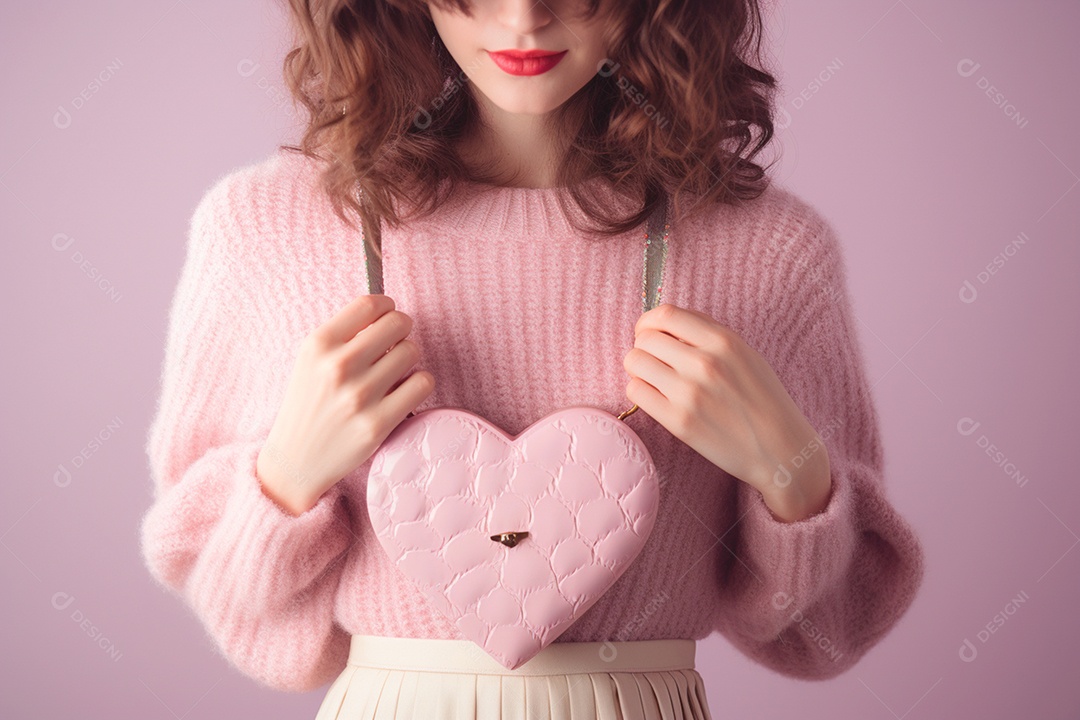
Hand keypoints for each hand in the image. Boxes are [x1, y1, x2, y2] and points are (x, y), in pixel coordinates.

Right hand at [257, 294, 434, 514]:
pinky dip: (419, 384)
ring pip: (412, 352)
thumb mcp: (311, 360)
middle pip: (398, 323)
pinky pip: (422, 383)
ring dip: (408, 359)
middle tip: (395, 345)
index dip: (386, 306)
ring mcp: (359, 395)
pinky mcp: (378, 422)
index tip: (387, 316)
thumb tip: (388, 312)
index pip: (369, 304)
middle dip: (402, 330)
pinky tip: (403, 390)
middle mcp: (338, 366)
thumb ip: (344, 334)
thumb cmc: (310, 404)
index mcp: (318, 345)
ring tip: (393, 373)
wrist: (296, 460)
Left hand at [623, 303, 831, 521]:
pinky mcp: (678, 421)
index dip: (648, 322)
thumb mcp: (746, 354)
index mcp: (723, 341)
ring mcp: (689, 392)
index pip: (664, 315)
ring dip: (639, 369)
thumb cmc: (765, 401)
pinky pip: (635, 392)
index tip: (648, 332)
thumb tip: (668, 323)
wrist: (781, 450)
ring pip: (634, 362)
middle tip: (654, 361)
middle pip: (644, 338)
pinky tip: (656, 398)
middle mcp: (704, 363)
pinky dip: (640, 391)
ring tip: (655, 380)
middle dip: (643, 347)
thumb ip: (708, 334)